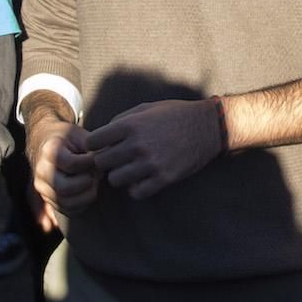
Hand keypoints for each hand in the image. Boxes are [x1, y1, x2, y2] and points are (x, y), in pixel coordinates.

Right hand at [30, 121, 99, 216]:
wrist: (46, 143)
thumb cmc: (67, 138)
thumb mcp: (79, 134)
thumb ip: (92, 146)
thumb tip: (108, 160)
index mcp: (49, 151)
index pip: (72, 164)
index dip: (90, 163)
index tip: (97, 158)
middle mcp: (41, 171)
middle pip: (65, 188)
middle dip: (87, 183)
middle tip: (96, 175)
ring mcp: (42, 187)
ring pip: (66, 203)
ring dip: (86, 196)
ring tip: (93, 182)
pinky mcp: (47, 199)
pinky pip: (67, 210)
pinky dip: (82, 204)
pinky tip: (87, 191)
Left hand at [86, 98, 223, 199]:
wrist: (207, 127)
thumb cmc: (174, 114)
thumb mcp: (146, 108)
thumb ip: (121, 120)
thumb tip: (101, 135)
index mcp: (131, 125)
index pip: (93, 141)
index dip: (94, 144)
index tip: (101, 145)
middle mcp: (137, 144)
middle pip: (101, 163)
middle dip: (105, 161)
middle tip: (115, 159)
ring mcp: (150, 163)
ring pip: (115, 180)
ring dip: (120, 175)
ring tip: (129, 168)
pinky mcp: (163, 178)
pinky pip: (135, 193)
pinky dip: (136, 188)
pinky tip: (142, 178)